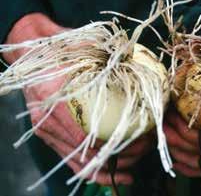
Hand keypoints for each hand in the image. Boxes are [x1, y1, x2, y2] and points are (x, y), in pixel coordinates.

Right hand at [4, 13, 153, 184]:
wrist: (33, 54)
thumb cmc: (61, 49)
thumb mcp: (84, 48)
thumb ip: (107, 58)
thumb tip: (139, 63)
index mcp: (55, 98)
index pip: (91, 132)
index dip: (120, 141)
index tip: (143, 138)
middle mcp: (48, 120)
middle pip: (89, 152)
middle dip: (121, 157)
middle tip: (144, 150)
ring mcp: (46, 131)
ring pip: (79, 163)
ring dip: (108, 169)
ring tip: (132, 169)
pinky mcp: (48, 136)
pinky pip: (69, 161)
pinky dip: (91, 171)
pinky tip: (110, 174)